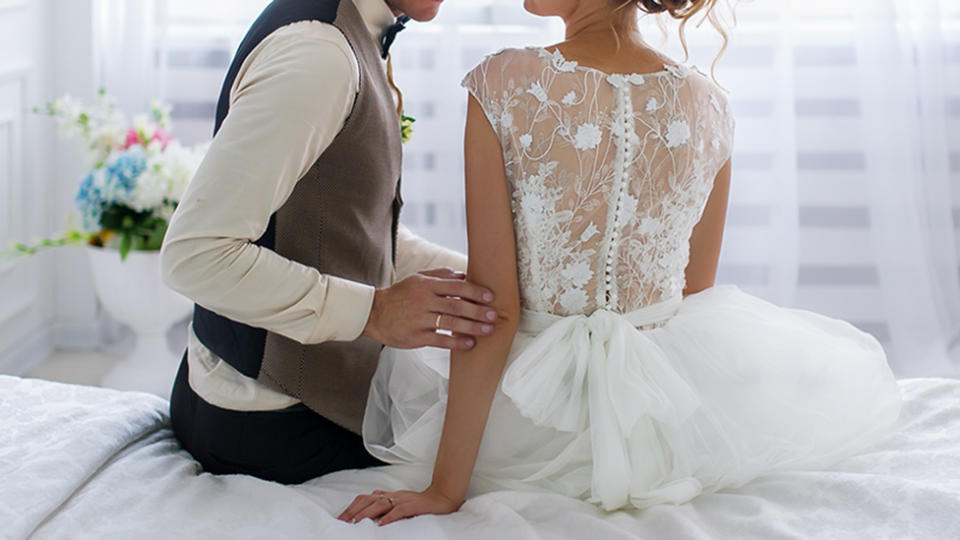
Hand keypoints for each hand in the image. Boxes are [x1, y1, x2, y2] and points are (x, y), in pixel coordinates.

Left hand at [336, 486, 462, 525]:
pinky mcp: (414, 505)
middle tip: (342, 522)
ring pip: (381, 504)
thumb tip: (369, 503)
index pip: (364, 498)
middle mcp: (393, 495)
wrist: (442, 497)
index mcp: (388, 495)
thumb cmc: (420, 503)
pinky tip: (381, 524)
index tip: (340, 519)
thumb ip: (385, 501)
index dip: (351, 507)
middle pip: (368, 500)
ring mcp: (403, 499)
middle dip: (353, 511)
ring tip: (357, 522)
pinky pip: (399, 510)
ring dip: (367, 513)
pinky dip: (389, 517)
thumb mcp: (399, 501)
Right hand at [362, 268, 497, 350]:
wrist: (375, 314)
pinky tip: (469, 344)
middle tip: (493, 316)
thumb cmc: (400, 295)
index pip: (456, 287)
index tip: (490, 297)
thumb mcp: (417, 279)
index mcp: (426, 286)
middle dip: (477, 311)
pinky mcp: (415, 337)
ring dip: (471, 327)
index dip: (475, 292)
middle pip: (456, 306)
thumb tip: (465, 275)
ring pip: (450, 324)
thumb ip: (441, 276)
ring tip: (487, 330)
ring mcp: (419, 320)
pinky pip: (439, 341)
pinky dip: (456, 343)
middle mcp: (423, 301)